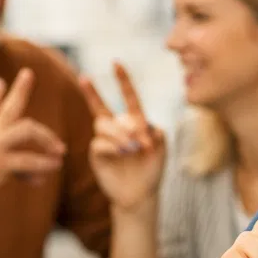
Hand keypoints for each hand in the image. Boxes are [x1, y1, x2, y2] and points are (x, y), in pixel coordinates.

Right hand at [0, 69, 66, 220]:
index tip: (1, 83)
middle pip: (10, 104)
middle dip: (21, 88)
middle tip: (29, 74)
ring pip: (28, 130)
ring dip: (47, 137)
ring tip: (59, 148)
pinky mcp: (0, 165)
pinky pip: (30, 162)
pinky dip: (44, 164)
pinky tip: (53, 167)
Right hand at [77, 63, 165, 212]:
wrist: (141, 194)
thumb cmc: (151, 170)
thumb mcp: (161, 148)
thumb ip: (156, 132)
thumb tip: (141, 124)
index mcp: (134, 122)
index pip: (128, 97)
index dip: (123, 81)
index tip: (116, 63)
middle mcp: (116, 128)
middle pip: (106, 111)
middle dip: (125, 125)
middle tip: (141, 141)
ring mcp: (104, 140)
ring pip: (103, 125)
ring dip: (119, 135)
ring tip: (131, 149)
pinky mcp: (96, 153)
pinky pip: (99, 142)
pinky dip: (113, 147)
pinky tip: (122, 154)